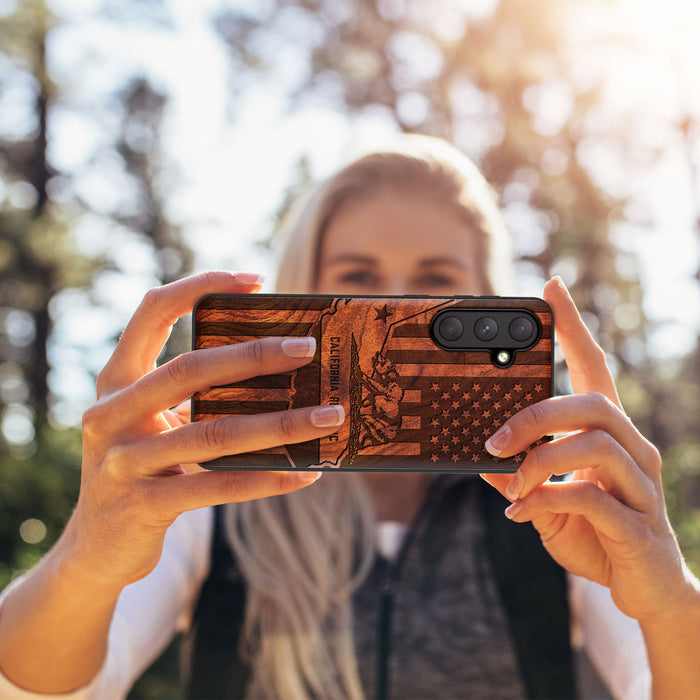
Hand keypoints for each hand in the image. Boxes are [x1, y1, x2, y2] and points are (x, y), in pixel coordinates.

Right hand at [63, 271, 343, 589]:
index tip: (255, 279)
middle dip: (255, 355)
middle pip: (190, 369)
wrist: (96, 548)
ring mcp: (122, 462)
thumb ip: (193, 397)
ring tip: (329, 416)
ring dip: (281, 424)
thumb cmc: (142, 470)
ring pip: (213, 433)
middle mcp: (111, 414)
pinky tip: (308, 473)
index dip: (199, 285)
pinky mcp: (143, 506)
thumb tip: (279, 372)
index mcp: (116, 381)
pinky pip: (217, 487)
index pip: (152, 312)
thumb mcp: (154, 425)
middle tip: (308, 347)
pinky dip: (267, 479)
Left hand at [481, 276, 695, 623]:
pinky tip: (524, 513)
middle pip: (591, 403)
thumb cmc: (594, 533)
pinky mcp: (639, 524)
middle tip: (493, 440)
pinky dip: (549, 499)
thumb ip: (519, 477)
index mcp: (608, 435)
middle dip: (536, 415)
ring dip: (540, 460)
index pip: (594, 368)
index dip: (574, 327)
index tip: (552, 288)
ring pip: (595, 443)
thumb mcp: (546, 500)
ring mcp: (641, 486)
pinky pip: (591, 497)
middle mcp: (632, 450)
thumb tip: (481, 460)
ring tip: (511, 483)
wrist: (643, 589)